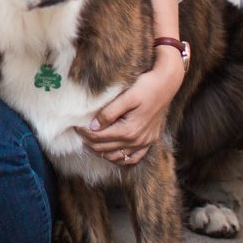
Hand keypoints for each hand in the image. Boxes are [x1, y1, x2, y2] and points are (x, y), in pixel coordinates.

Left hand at [78, 46, 183, 164]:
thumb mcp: (126, 97)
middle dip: (89, 142)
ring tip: (90, 141)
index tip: (75, 125)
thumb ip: (108, 113)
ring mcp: (144, 143)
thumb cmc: (146, 87)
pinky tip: (111, 153)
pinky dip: (120, 158)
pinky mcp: (150, 141)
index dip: (84, 133)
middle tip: (79, 132)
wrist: (167, 84)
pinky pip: (133, 158)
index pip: (99, 137)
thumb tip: (92, 126)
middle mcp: (137, 141)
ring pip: (117, 156)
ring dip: (101, 151)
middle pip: (105, 148)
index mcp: (129, 130)